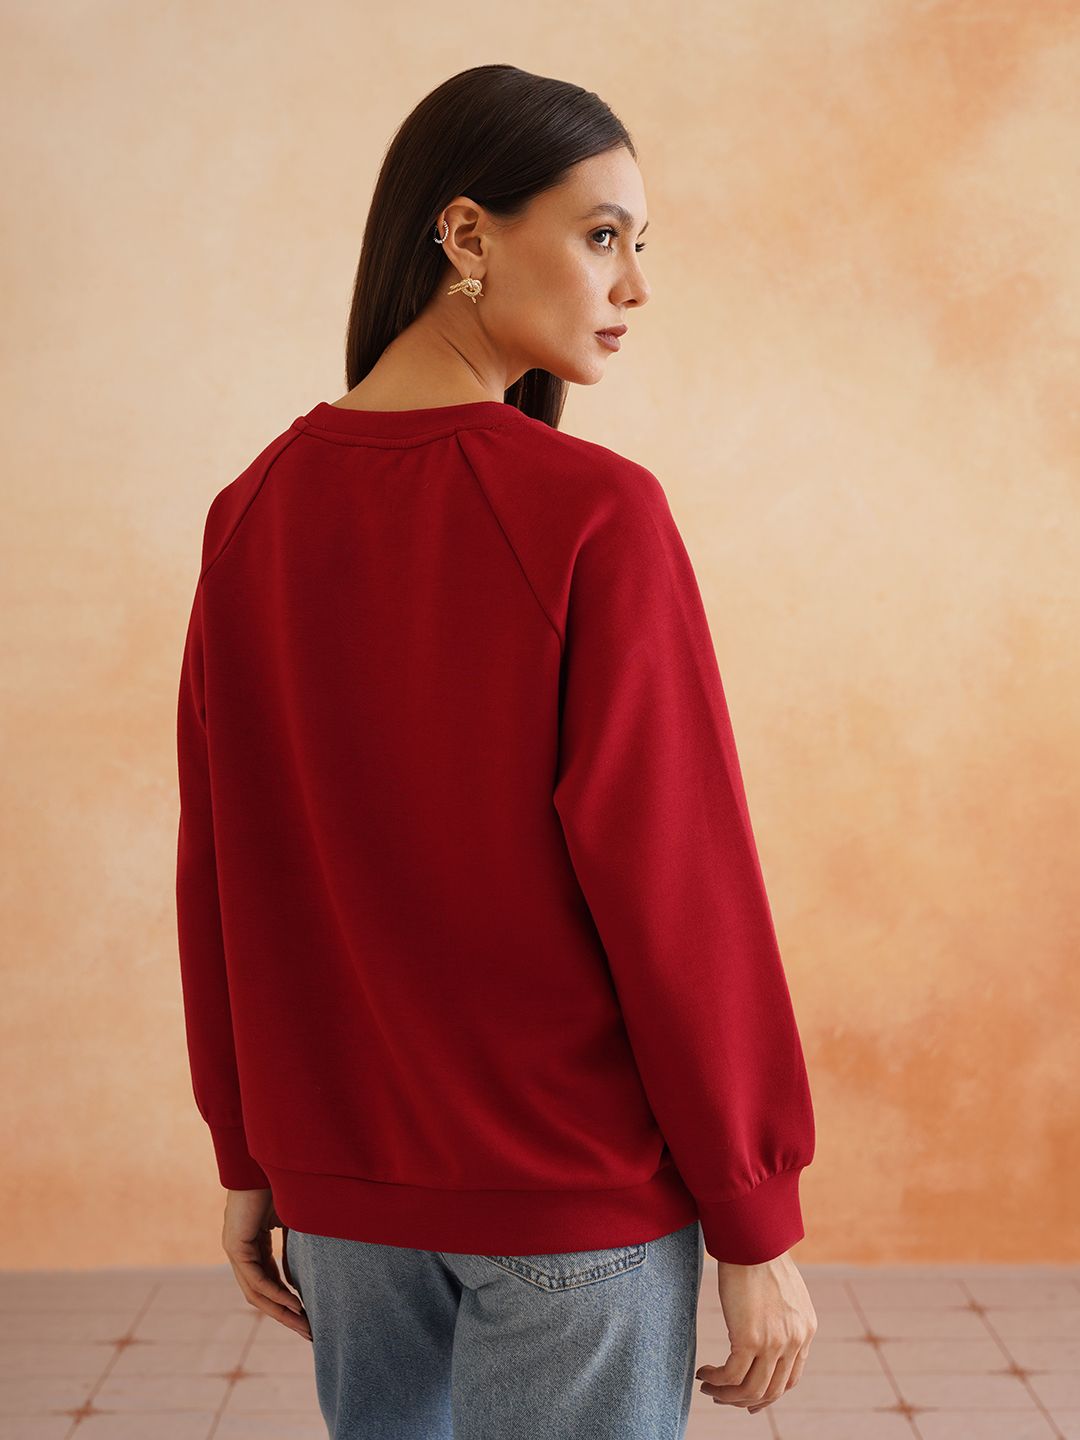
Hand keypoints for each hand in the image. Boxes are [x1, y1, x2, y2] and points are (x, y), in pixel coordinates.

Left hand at [222, 1188, 311, 1341]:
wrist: (268, 1159)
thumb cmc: (284, 1183)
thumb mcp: (296, 1219)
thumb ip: (298, 1245)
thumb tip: (314, 1270)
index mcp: (253, 1244)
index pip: (269, 1282)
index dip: (288, 1302)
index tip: (309, 1317)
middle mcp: (241, 1250)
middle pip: (261, 1294)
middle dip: (286, 1315)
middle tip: (308, 1333)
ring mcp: (236, 1248)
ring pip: (256, 1292)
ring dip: (280, 1311)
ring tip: (303, 1325)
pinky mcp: (235, 1244)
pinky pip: (255, 1279)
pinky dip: (275, 1294)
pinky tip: (293, 1305)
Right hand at [696, 1250, 815, 1413]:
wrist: (752, 1239)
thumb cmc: (761, 1255)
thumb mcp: (784, 1292)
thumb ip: (783, 1317)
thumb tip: (765, 1331)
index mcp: (805, 1330)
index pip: (789, 1379)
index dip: (767, 1395)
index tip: (747, 1400)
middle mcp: (794, 1341)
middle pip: (771, 1391)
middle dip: (744, 1400)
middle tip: (722, 1398)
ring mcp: (774, 1343)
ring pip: (750, 1390)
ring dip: (726, 1394)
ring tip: (708, 1387)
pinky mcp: (749, 1339)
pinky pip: (731, 1376)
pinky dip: (716, 1380)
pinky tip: (704, 1373)